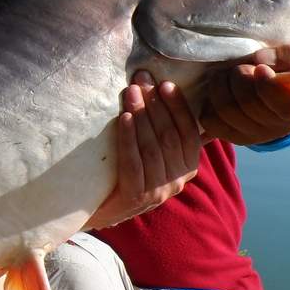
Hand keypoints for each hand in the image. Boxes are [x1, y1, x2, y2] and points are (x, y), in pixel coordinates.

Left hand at [87, 71, 200, 228]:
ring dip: (141, 115)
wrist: (100, 209)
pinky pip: (133, 161)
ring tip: (130, 91)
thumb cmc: (129, 173)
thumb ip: (167, 130)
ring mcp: (158, 191)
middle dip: (155, 103)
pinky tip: (124, 117)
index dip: (178, 106)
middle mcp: (178, 180)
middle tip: (141, 79)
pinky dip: (129, 137)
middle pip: (168, 135)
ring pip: (152, 146)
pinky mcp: (136, 197)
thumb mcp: (155, 153)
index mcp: (188, 166)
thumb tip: (166, 89)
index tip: (165, 83)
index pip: (189, 132)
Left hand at [200, 44, 289, 145]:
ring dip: (221, 85)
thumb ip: (289, 56)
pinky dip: (209, 102)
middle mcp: (278, 128)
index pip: (284, 106)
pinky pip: (210, 120)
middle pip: (248, 102)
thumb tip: (259, 61)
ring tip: (228, 75)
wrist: (283, 97)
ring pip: (226, 110)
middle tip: (242, 67)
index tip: (261, 69)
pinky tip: (219, 92)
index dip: (267, 86)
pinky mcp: (233, 137)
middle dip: (239, 76)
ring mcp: (255, 136)